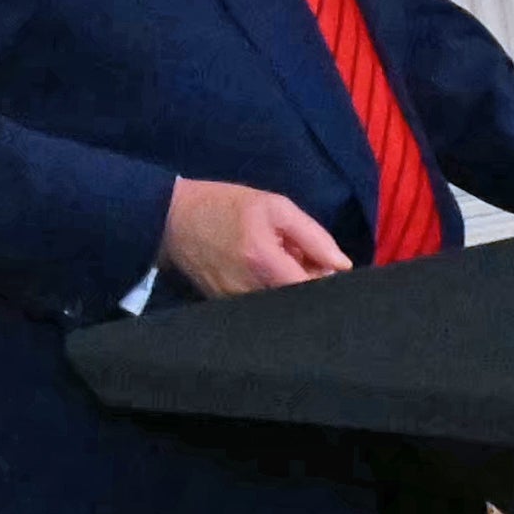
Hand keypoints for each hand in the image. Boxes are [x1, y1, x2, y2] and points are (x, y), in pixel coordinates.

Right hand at [163, 178, 351, 292]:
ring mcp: (234, 302)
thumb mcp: (275, 207)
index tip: (325, 265)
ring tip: (277, 262)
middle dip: (306, 282)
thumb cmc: (226, 206)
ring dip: (287, 286)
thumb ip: (313, 236)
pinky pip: (261, 305)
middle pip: (298, 301)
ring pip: (281, 304)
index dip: (325, 280)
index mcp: (264, 262)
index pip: (312, 289)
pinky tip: (261, 272)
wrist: (170, 217)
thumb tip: (342, 266)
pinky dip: (269, 290)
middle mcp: (249, 290)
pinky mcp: (224, 306)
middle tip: (299, 259)